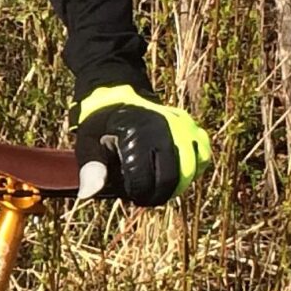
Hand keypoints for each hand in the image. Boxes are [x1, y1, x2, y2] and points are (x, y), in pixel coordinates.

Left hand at [73, 84, 211, 206]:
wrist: (119, 95)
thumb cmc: (102, 123)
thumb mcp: (87, 142)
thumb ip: (91, 168)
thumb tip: (88, 194)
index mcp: (139, 133)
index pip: (145, 179)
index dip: (136, 193)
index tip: (128, 193)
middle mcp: (166, 129)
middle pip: (173, 178)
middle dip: (157, 195)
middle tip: (143, 195)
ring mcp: (184, 127)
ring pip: (191, 170)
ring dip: (176, 186)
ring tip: (157, 185)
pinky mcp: (194, 128)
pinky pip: (204, 156)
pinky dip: (193, 169)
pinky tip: (175, 171)